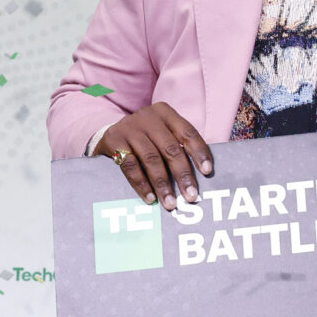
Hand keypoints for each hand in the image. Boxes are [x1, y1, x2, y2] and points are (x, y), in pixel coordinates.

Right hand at [97, 103, 212, 209]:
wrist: (109, 135)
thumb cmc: (145, 140)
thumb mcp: (162, 135)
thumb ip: (178, 148)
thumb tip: (199, 178)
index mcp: (165, 113)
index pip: (188, 132)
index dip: (199, 152)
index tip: (208, 172)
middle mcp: (148, 117)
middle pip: (170, 148)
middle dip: (182, 175)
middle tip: (191, 197)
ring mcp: (129, 127)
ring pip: (151, 159)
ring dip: (162, 184)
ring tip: (171, 203)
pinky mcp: (114, 139)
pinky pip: (131, 165)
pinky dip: (141, 184)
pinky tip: (150, 198)